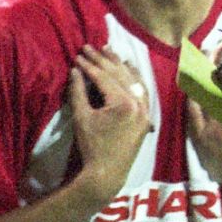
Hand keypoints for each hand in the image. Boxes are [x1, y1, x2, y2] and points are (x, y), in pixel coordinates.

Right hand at [68, 45, 152, 202]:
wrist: (106, 174)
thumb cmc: (91, 146)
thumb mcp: (82, 117)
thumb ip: (78, 91)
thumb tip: (75, 70)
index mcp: (123, 103)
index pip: (104, 77)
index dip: (90, 65)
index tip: (78, 55)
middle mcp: (138, 104)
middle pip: (120, 75)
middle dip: (103, 60)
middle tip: (90, 47)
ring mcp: (145, 110)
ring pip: (134, 80)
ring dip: (120, 65)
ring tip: (108, 51)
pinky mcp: (146, 116)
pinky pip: (143, 92)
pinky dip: (135, 78)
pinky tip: (129, 68)